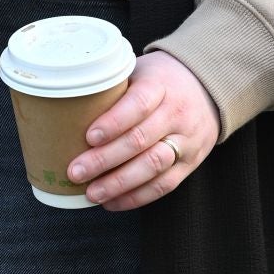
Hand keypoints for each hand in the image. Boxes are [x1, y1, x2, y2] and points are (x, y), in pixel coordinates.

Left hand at [66, 51, 220, 210]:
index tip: (88, 137)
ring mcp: (186, 140)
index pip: (138, 104)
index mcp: (160, 86)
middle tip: (76, 172)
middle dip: (105, 160)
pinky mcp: (190, 163)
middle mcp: (176, 114)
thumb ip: (113, 88)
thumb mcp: (140, 71)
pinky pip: (164, 185)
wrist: (208, 87)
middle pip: (140, 140)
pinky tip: (112, 202)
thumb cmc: (161, 80)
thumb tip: (65, 108)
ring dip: (119, 184)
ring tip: (91, 193)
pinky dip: (136, 197)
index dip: (113, 122)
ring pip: (153, 166)